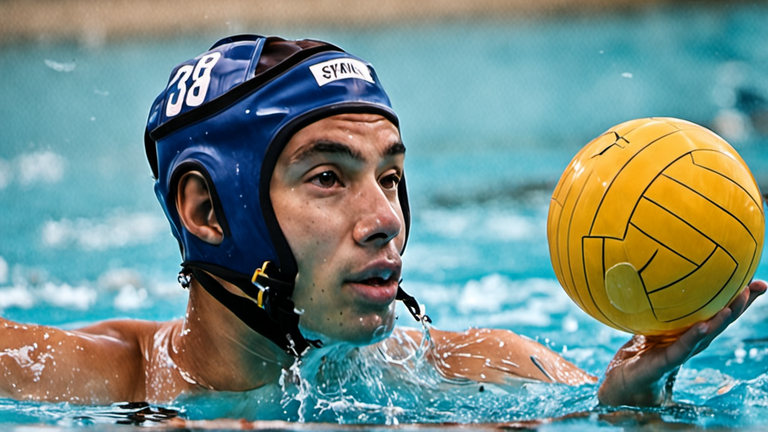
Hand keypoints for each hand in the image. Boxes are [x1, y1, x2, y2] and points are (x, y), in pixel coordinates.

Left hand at [597, 280, 766, 406]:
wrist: (623, 378)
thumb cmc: (638, 349)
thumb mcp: (650, 321)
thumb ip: (657, 304)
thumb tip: (656, 274)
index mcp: (692, 331)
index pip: (719, 312)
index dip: (739, 299)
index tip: (759, 282)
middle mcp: (693, 342)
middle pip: (722, 322)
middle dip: (740, 305)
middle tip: (756, 287)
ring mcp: (682, 352)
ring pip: (708, 335)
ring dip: (722, 321)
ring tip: (733, 306)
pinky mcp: (667, 361)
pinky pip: (682, 347)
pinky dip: (694, 336)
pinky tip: (703, 326)